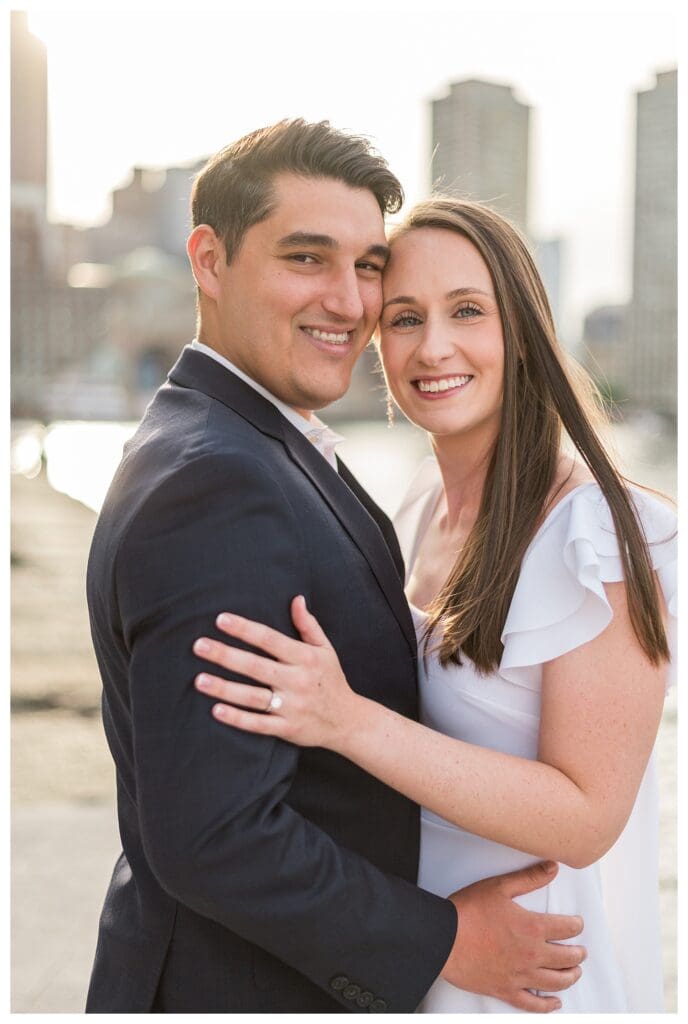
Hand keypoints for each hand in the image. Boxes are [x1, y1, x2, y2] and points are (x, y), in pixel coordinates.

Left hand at [193, 596, 357, 748]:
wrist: (348, 721)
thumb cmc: (331, 680)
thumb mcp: (325, 649)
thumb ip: (308, 625)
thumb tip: (296, 598)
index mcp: (305, 658)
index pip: (270, 639)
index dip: (245, 629)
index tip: (221, 619)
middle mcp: (297, 681)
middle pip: (256, 666)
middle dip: (226, 655)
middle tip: (199, 646)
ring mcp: (291, 706)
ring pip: (253, 696)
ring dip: (224, 688)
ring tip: (199, 679)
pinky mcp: (287, 728)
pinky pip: (258, 724)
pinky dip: (237, 718)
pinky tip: (216, 710)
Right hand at [441, 861, 585, 1012]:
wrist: (444, 938)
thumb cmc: (469, 911)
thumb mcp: (500, 886)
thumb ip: (529, 878)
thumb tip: (553, 867)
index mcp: (532, 927)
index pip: (566, 928)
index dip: (576, 925)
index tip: (578, 924)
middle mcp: (531, 955)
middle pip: (566, 958)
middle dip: (577, 954)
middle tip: (581, 951)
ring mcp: (520, 975)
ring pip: (555, 982)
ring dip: (570, 977)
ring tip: (575, 973)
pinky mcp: (506, 990)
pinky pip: (532, 1004)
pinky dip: (547, 1005)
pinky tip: (555, 1002)